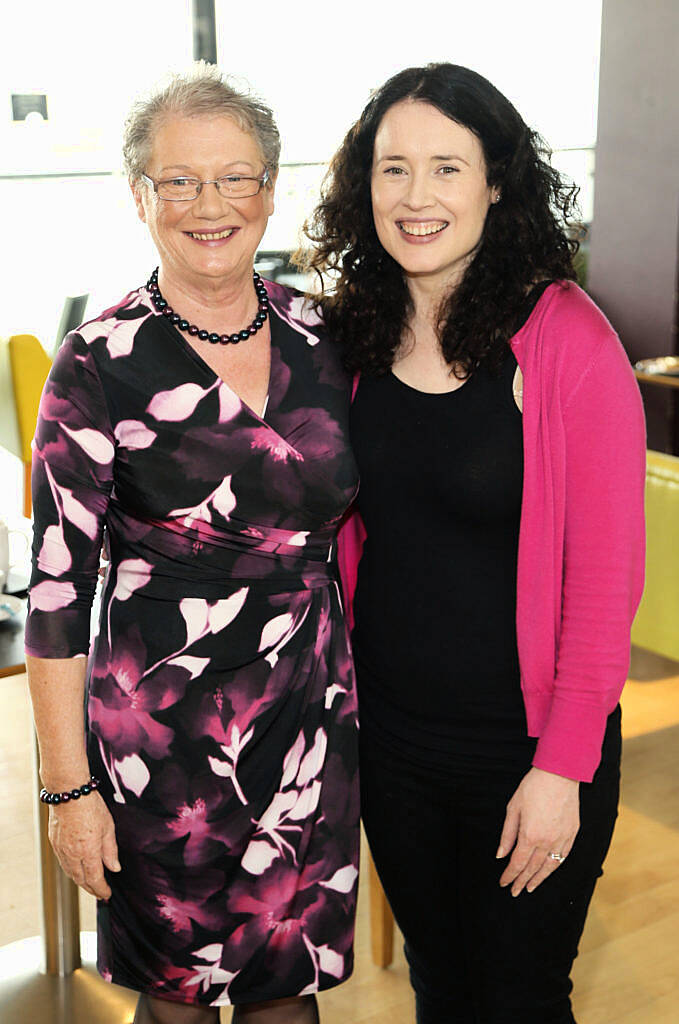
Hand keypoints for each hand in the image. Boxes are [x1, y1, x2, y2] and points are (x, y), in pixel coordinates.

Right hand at [47, 791, 120, 899]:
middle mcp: (72, 854)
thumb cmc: (90, 806)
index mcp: (88, 851)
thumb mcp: (108, 827)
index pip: (95, 879)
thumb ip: (110, 850)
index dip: (101, 890)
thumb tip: (114, 867)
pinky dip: (71, 870)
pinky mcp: (55, 843)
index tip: (107, 894)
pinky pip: (63, 863)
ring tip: (90, 884)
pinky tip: (77, 869)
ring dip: (81, 881)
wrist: (69, 792)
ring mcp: (61, 850)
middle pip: (81, 880)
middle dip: (91, 889)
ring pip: (70, 873)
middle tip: (100, 892)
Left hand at [496, 766, 579, 895]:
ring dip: (539, 879)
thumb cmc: (533, 787)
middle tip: (515, 891)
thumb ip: (507, 835)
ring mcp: (562, 839)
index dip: (510, 875)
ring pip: (550, 867)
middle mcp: (547, 841)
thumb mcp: (513, 808)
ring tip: (530, 887)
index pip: (518, 863)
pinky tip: (548, 870)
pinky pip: (563, 856)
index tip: (504, 883)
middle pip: (532, 868)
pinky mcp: (572, 834)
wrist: (559, 774)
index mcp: (529, 835)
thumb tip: (501, 855)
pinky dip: (554, 867)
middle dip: (522, 881)